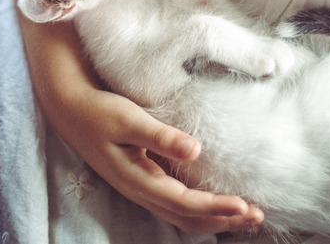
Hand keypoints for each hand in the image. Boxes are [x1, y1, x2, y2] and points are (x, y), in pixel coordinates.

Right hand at [59, 86, 264, 233]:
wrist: (70, 110)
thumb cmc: (100, 111)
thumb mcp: (129, 119)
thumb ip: (160, 136)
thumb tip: (196, 150)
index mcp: (138, 179)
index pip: (185, 202)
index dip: (216, 206)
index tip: (245, 205)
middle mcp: (141, 191)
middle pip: (188, 217)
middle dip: (224, 220)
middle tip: (258, 216)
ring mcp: (141, 189)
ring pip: (183, 216)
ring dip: (215, 219)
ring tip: (246, 217)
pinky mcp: (143, 181)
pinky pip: (176, 206)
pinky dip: (200, 210)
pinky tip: (216, 204)